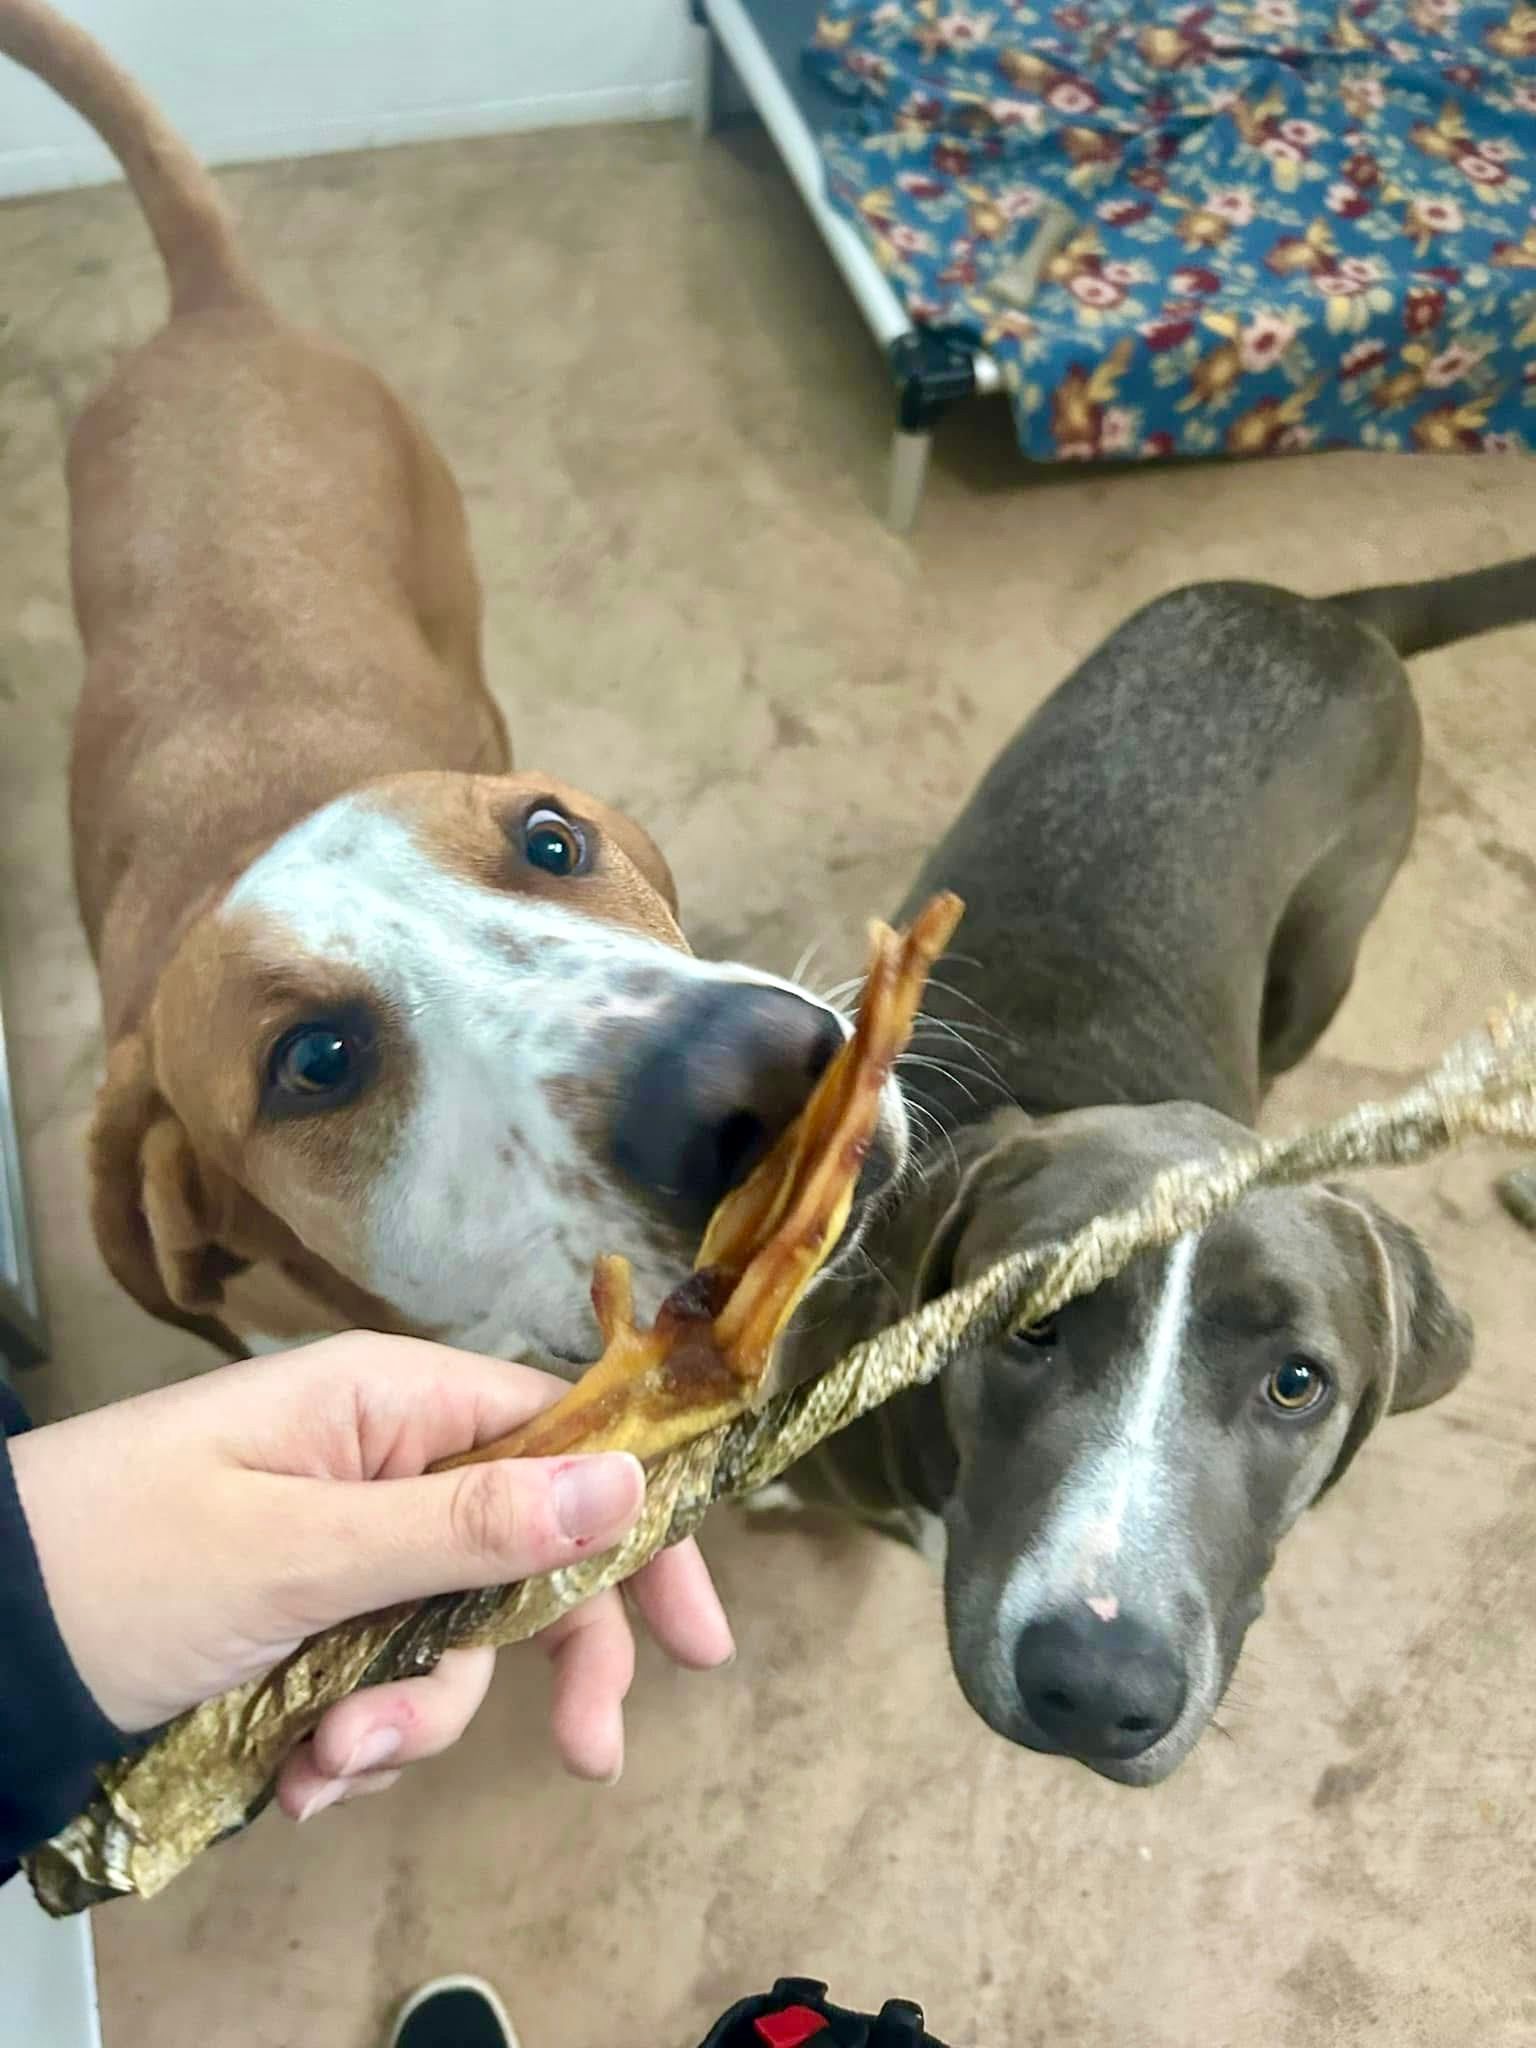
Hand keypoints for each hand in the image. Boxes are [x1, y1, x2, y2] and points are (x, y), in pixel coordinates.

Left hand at [12, 1334, 733, 1822]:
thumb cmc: (123, 1563)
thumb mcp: (300, 1553)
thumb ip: (466, 1527)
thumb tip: (626, 1482)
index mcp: (389, 1403)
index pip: (560, 1439)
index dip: (636, 1525)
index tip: (698, 1636)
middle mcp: (381, 1461)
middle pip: (522, 1553)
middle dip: (543, 1656)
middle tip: (586, 1754)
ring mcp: (343, 1545)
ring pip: (450, 1638)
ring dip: (406, 1721)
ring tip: (324, 1769)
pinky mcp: (306, 1621)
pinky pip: (380, 1683)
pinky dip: (353, 1742)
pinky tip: (297, 1780)